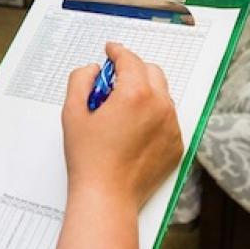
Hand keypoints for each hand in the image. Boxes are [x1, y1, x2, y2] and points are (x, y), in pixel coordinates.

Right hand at [62, 42, 182, 206]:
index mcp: (135, 94)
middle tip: (113, 82)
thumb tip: (93, 70)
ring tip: (122, 111)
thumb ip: (81, 80)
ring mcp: (171, 126)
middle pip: (151, 71)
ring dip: (145, 93)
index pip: (129, 59)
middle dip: (133, 70)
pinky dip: (153, 116)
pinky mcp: (176, 145)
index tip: (110, 50)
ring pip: (162, 95)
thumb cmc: (89, 159)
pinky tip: (134, 131)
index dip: (117, 51)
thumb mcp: (73, 113)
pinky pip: (167, 119)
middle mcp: (159, 106)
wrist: (107, 197)